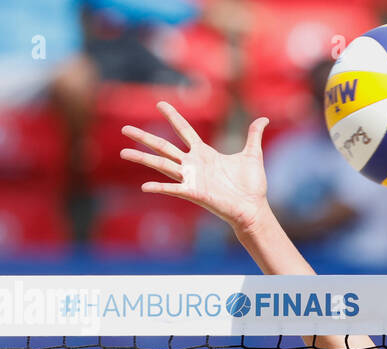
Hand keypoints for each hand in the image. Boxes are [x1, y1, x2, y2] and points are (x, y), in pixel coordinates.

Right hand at [121, 102, 270, 233]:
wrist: (254, 208)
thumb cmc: (252, 186)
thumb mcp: (253, 155)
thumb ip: (254, 135)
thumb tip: (264, 119)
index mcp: (205, 154)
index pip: (184, 130)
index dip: (173, 116)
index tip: (160, 103)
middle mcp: (194, 165)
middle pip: (164, 146)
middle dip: (144, 137)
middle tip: (125, 128)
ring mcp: (192, 179)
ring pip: (162, 165)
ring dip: (142, 159)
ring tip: (122, 152)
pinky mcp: (194, 193)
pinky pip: (173, 189)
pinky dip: (159, 188)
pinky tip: (144, 186)